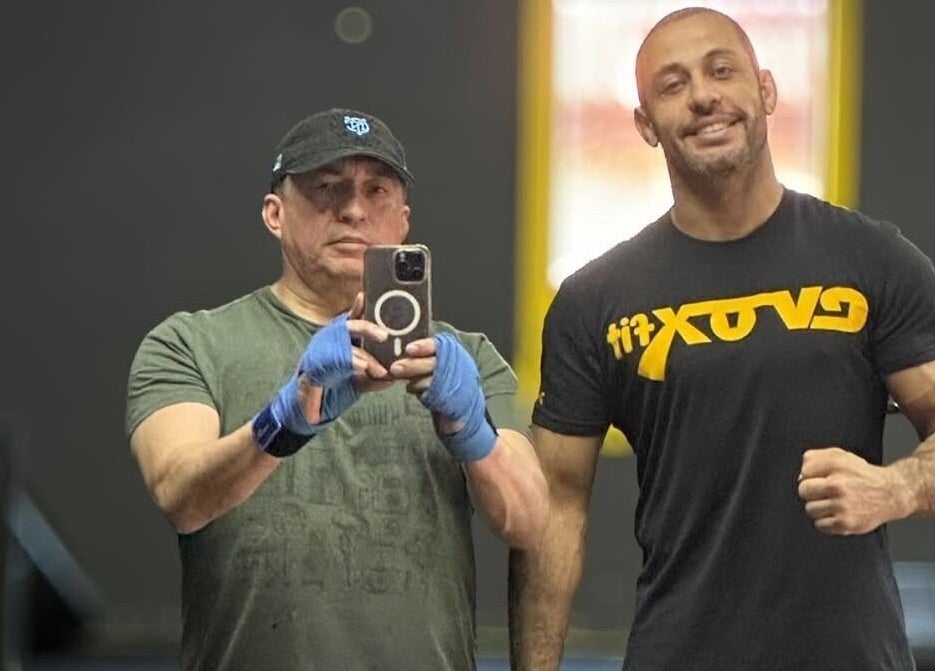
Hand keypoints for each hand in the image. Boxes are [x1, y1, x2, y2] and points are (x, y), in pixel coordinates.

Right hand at [254, 305, 391, 456]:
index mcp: (342, 338)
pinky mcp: (314, 368)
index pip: (354, 319)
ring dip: (364, 357)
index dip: (360, 307)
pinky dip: (349, 364)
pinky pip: (333, 362)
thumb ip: (375, 377)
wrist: (307, 408)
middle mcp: (330, 340)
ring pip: (344, 345)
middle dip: (368, 329)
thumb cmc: (334, 388)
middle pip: (350, 326)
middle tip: (385, 336)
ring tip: (378, 369)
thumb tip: (393, 377)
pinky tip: (362, 369)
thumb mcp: (360, 381)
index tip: (367, 296)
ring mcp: (320, 352)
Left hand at [390, 332, 495, 461]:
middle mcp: (459, 366)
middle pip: (434, 362)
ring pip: (433, 378)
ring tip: (397, 376)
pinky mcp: (454, 400)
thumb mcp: (439, 364)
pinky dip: (420, 390)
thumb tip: (398, 349)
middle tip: (395, 367)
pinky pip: (435, 394)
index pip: (440, 346)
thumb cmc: (446, 382)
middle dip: (413, 364)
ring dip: (414, 378)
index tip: (409, 349)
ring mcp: (458, 384)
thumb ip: (424, 356)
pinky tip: (409, 388)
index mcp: (455, 353)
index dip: (424, 347)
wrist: (464, 408)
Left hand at [797, 447, 904, 534]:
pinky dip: (826, 522)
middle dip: (811, 492)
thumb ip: (816, 458)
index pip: (805, 472)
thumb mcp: (841, 456)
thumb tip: (801, 475)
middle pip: (803, 491)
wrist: (891, 494)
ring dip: (818, 508)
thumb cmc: (863, 476)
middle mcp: (838, 485)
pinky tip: (837, 514)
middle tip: (824, 492)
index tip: (821, 478)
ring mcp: (842, 505)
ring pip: (810, 509)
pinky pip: (820, 525)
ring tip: (832, 503)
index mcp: (836, 466)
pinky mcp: (846, 523)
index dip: (811, 475)